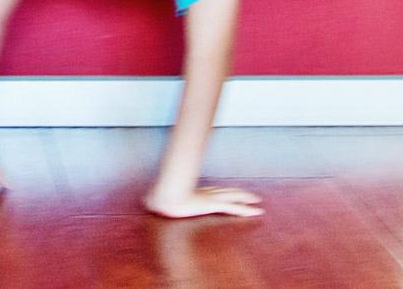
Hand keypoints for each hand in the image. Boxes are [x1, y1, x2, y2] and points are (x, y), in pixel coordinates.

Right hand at [143, 185, 263, 217]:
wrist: (162, 196)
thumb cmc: (158, 199)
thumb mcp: (156, 202)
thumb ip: (155, 201)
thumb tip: (144, 202)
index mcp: (194, 194)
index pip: (211, 192)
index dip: (220, 192)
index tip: (226, 192)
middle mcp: (204, 194)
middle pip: (225, 192)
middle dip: (237, 193)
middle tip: (250, 194)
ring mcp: (210, 199)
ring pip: (232, 197)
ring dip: (245, 199)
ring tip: (258, 200)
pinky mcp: (213, 206)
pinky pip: (233, 209)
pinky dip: (246, 210)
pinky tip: (257, 211)